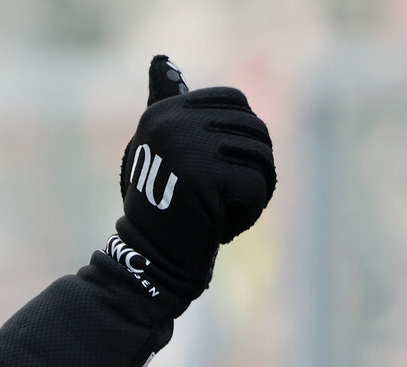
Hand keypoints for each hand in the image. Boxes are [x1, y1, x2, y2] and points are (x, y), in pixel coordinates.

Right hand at [112, 55, 276, 313]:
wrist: (145, 264)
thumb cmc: (158, 214)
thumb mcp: (161, 154)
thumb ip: (168, 109)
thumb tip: (162, 61)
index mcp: (163, 111)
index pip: (236, 103)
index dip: (241, 142)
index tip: (213, 177)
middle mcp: (171, 121)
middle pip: (254, 129)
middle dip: (251, 170)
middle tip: (221, 204)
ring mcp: (185, 145)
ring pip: (261, 157)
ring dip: (252, 195)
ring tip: (219, 217)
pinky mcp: (202, 175)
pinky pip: (257, 184)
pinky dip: (248, 214)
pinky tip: (219, 230)